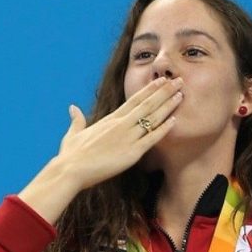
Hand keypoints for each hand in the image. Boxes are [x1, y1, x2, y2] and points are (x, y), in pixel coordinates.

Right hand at [55, 76, 183, 189]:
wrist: (70, 170)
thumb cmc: (71, 155)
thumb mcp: (73, 133)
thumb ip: (76, 120)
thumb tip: (72, 107)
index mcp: (110, 119)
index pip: (134, 100)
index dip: (149, 90)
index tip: (160, 80)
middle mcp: (121, 125)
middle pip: (147, 104)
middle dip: (164, 92)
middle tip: (179, 81)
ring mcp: (127, 138)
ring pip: (152, 118)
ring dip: (168, 106)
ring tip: (180, 95)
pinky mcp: (132, 153)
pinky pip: (151, 139)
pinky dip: (163, 129)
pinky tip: (174, 121)